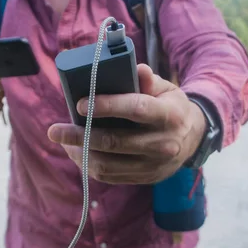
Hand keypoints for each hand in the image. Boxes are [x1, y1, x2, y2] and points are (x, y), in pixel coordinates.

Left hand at [47, 64, 205, 184]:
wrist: (192, 138)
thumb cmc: (170, 107)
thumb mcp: (166, 89)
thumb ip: (148, 80)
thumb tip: (136, 69)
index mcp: (170, 116)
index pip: (136, 109)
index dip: (107, 106)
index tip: (80, 104)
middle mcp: (164, 144)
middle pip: (115, 141)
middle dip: (80, 136)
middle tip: (55, 130)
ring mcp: (154, 165)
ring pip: (108, 164)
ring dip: (80, 153)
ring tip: (63, 142)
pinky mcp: (145, 178)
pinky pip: (110, 176)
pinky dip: (88, 164)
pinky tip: (77, 152)